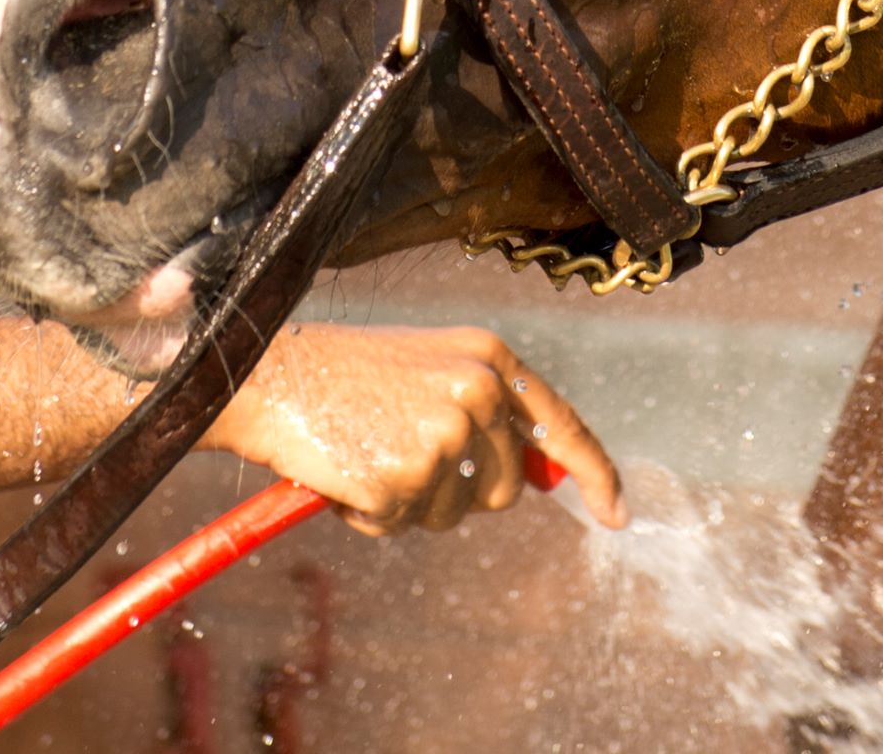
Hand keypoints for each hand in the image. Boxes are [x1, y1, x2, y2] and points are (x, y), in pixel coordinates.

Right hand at [202, 323, 625, 534]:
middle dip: (460, 491)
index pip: (562, 424)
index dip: (595, 473)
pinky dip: (369, 512)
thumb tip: (545, 476)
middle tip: (397, 453)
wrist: (265, 373)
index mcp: (489, 357)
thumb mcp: (431, 369)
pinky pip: (399, 525)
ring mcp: (442, 437)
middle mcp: (476, 391)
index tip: (617, 513)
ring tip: (365, 451)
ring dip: (409, 501)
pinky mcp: (402, 477)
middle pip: (505, 489)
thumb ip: (489, 412)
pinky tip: (343, 470)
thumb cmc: (345, 374)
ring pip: (451, 513)